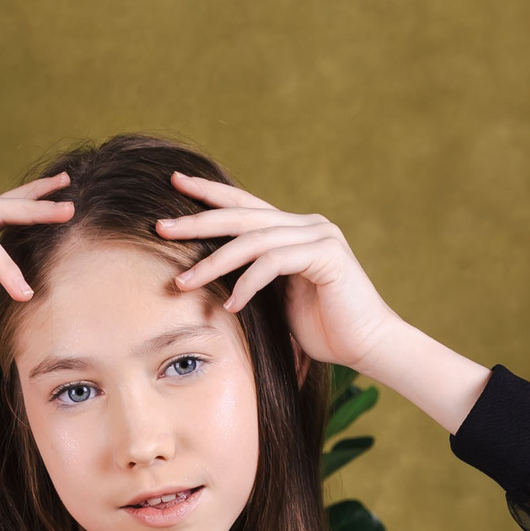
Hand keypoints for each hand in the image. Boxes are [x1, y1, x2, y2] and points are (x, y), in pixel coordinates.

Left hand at [155, 174, 399, 375]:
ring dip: (213, 262)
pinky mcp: (327, 255)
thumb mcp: (279, 301)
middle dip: (197, 220)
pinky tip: (232, 306)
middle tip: (160, 226)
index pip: (245, 205)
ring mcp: (319, 236)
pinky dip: (248, 284)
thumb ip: (256, 280)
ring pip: (253, 239)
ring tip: (183, 283)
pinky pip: (274, 262)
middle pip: (242, 214)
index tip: (175, 183)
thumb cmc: (325, 330)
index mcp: (294, 231)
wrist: (369, 347)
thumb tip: (216, 279)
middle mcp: (307, 225)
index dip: (210, 193)